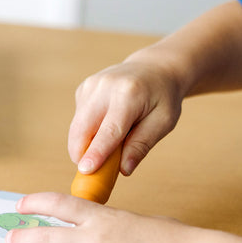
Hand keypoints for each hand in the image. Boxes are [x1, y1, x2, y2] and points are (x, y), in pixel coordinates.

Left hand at [6, 192, 188, 242]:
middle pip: (47, 236)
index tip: (20, 205)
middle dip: (24, 237)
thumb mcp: (132, 219)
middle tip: (10, 239)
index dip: (35, 203)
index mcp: (103, 217)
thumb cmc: (167, 238)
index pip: (59, 204)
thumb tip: (86, 228)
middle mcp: (93, 240)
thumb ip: (106, 223)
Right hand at [68, 56, 183, 176]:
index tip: (85, 170)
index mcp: (129, 94)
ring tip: (110, 147)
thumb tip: (124, 169)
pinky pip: (79, 120)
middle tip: (93, 174)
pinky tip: (107, 126)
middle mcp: (105, 86)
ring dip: (86, 145)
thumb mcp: (164, 121)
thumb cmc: (162, 97)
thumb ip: (142, 144)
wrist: (155, 68)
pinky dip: (88, 132)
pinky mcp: (83, 89)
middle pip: (83, 128)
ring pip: (77, 127)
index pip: (110, 129)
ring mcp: (91, 85)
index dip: (96, 152)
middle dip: (81, 154)